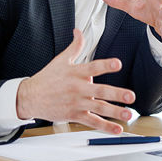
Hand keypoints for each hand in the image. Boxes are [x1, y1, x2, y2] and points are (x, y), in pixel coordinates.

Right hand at [15, 28, 134, 133]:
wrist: (31, 97)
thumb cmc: (47, 78)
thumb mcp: (61, 60)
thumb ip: (75, 46)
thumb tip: (79, 31)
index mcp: (76, 73)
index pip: (93, 67)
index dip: (106, 65)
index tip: (117, 64)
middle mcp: (78, 88)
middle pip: (100, 91)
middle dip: (116, 94)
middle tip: (131, 96)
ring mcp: (77, 103)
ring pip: (99, 108)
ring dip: (115, 111)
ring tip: (128, 113)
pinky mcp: (75, 115)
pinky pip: (92, 122)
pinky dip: (105, 127)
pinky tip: (117, 129)